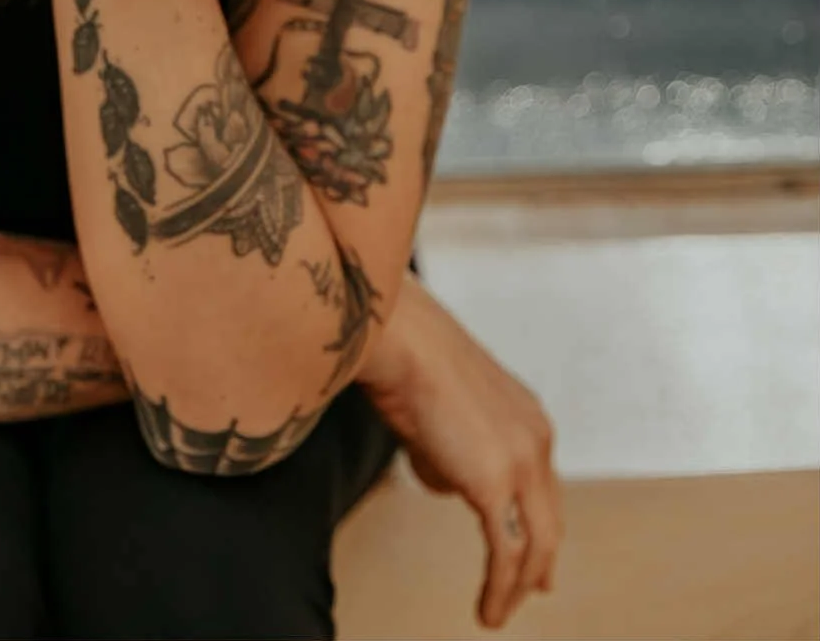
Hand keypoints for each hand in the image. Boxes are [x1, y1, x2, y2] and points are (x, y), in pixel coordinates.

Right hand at [358, 276, 562, 629]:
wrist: (401, 338)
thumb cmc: (407, 356)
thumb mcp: (439, 405)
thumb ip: (451, 443)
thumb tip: (445, 476)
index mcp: (528, 415)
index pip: (542, 483)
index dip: (539, 519)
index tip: (536, 548)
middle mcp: (537, 439)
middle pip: (549, 517)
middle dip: (542, 559)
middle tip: (536, 589)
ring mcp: (522, 462)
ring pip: (534, 543)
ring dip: (517, 583)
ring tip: (498, 613)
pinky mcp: (495, 484)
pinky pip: (505, 552)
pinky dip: (499, 588)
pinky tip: (488, 611)